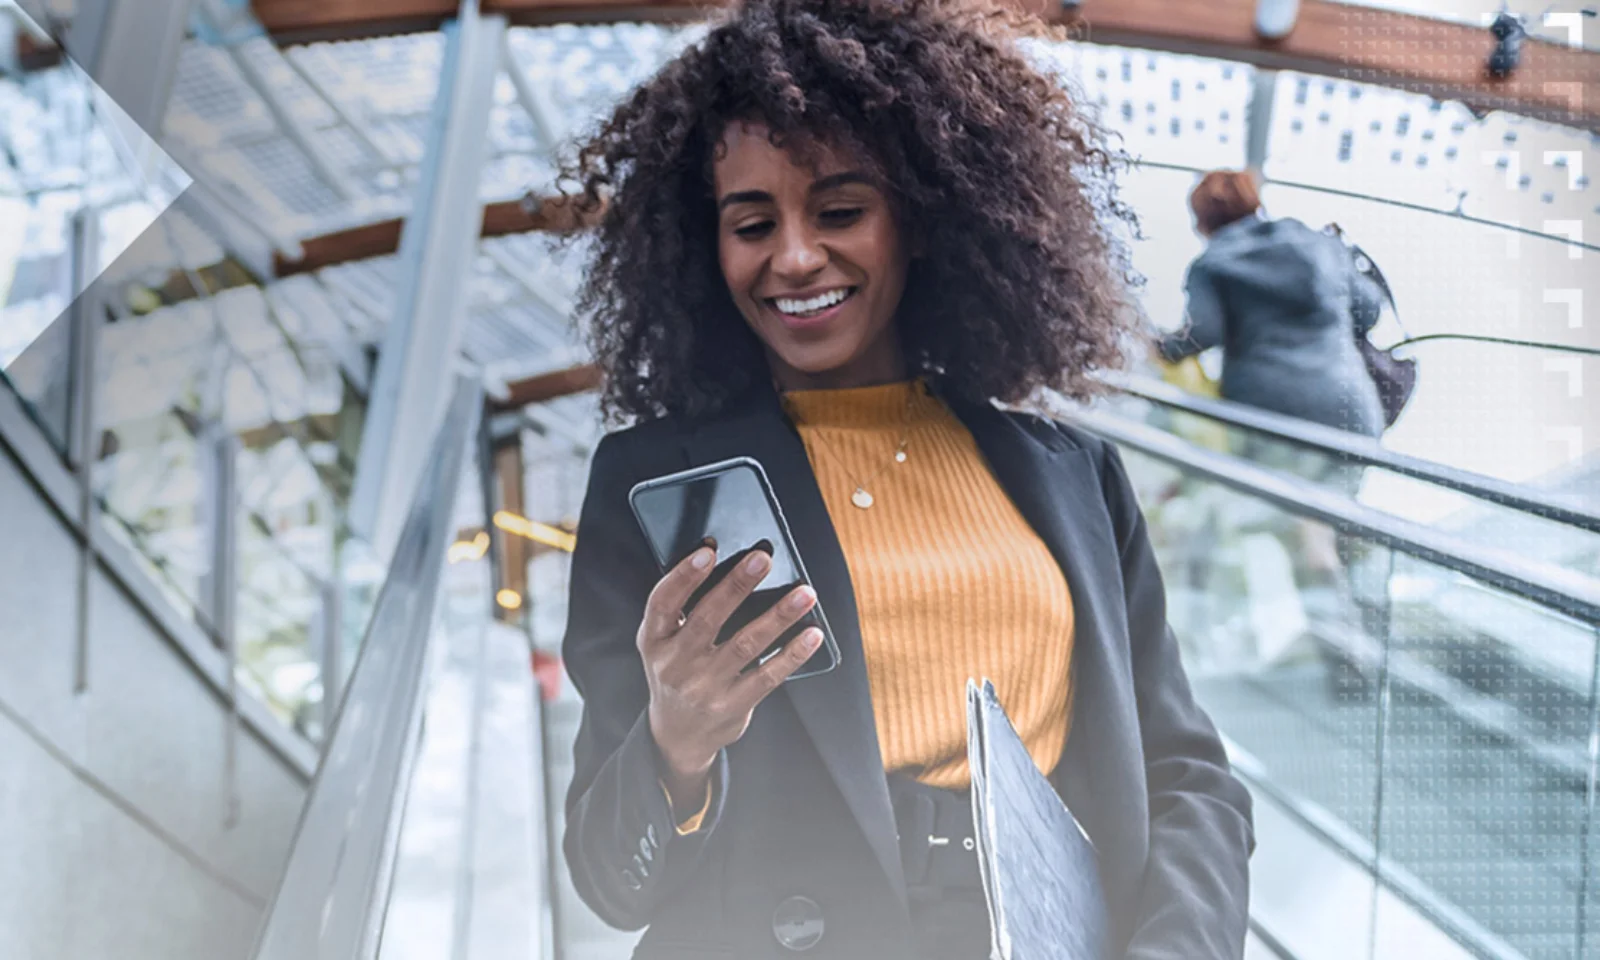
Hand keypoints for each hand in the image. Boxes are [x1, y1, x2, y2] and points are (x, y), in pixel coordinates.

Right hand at [638, 545, 822, 811]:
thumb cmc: (675, 671)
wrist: (677, 734)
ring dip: (778, 616)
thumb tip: (718, 556)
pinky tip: (811, 634)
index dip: (684, 575)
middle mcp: (675, 664)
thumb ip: (679, 609)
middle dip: (737, 585)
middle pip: (708, 619)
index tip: (708, 550)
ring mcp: (704, 687)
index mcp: (654, 641)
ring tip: (805, 593)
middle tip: (763, 558)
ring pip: (745, 645)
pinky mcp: (732, 705)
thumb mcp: (661, 642)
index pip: (663, 603)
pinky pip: (767, 677)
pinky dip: (792, 654)